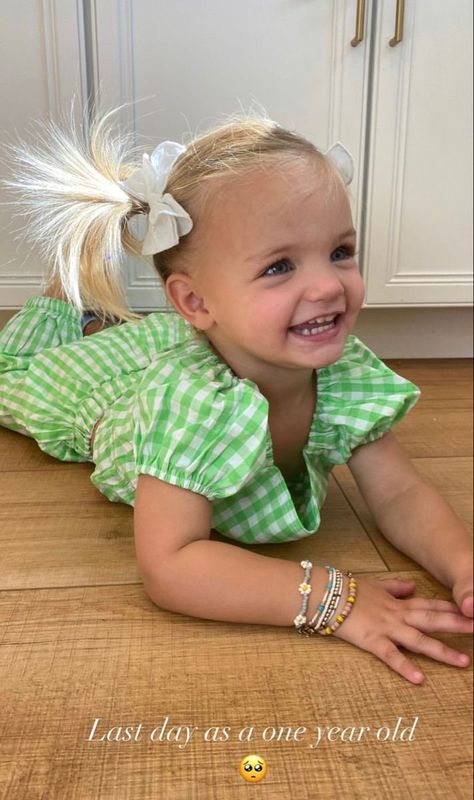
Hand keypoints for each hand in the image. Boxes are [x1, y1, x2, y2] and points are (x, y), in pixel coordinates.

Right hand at [332, 575, 472, 683]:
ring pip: (419, 641)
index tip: (471, 611)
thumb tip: (412, 586)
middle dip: (458, 625)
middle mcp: (397, 615)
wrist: (326, 594)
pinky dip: (404, 667)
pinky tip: (419, 678)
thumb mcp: (376, 585)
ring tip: (463, 662)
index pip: (430, 605)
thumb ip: (396, 587)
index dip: (452, 609)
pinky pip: (391, 656)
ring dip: (442, 651)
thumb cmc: (348, 590)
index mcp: (399, 603)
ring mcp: (387, 628)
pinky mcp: (372, 641)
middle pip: (432, 620)